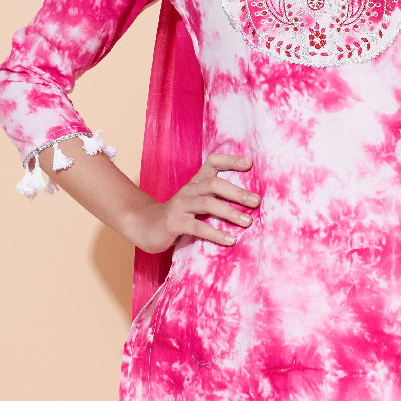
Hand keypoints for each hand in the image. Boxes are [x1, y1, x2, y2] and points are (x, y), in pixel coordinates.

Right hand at [129, 152, 258, 254]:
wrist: (144, 227)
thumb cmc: (178, 216)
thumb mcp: (196, 204)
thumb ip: (216, 201)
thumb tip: (250, 206)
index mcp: (196, 183)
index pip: (212, 162)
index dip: (230, 160)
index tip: (249, 164)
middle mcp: (189, 190)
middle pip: (214, 184)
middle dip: (237, 192)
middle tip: (256, 202)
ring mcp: (180, 205)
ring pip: (207, 203)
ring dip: (230, 212)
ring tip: (247, 222)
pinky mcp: (174, 222)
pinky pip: (197, 226)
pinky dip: (215, 233)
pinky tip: (230, 240)